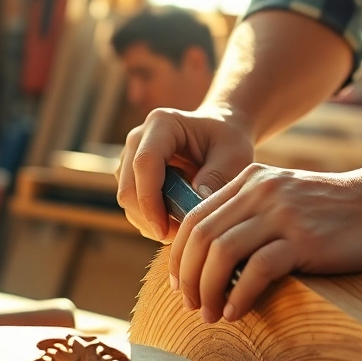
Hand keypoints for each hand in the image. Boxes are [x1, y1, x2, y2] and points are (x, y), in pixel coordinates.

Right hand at [116, 107, 255, 241]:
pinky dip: (150, 218)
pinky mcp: (131, 174)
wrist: (221, 130)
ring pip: (127, 199)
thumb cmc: (229, 139)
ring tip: (182, 228)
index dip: (150, 200)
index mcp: (162, 124)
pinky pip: (133, 203)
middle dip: (150, 218)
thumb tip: (194, 208)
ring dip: (150, 221)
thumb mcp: (233, 155)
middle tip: (180, 237)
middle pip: (129, 187)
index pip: (145, 164)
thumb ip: (216, 178)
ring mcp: (130, 156)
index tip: (165, 230)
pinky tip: (175, 219)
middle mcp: (138, 138)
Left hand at [170, 164, 361, 323]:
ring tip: (211, 314)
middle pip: (200, 236)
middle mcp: (261, 191)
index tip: (181, 285)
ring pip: (221, 252)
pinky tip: (237, 312)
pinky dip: (240, 295)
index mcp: (251, 180)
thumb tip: (215, 261)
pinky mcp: (305, 238)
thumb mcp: (287, 199)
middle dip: (188, 278)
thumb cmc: (339, 211)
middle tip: (192, 306)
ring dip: (208, 290)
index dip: (179, 256)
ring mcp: (283, 213)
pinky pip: (257, 269)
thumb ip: (253, 216)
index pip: (194, 218)